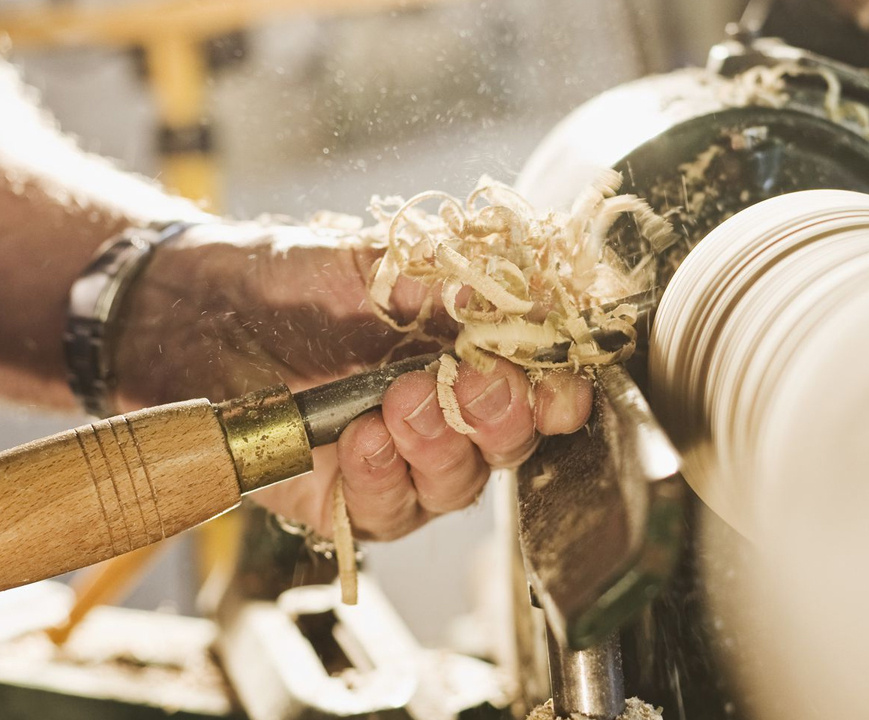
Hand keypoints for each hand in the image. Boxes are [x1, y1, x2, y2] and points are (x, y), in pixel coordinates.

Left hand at [114, 221, 593, 539]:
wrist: (197, 318)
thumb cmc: (293, 284)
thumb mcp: (371, 267)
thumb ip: (445, 287)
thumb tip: (515, 300)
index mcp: (475, 354)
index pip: (546, 386)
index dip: (559, 392)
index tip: (552, 387)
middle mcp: (454, 417)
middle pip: (515, 443)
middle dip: (500, 416)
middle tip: (469, 384)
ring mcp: (406, 465)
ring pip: (459, 484)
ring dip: (438, 447)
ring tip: (395, 406)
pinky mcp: (352, 505)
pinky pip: (389, 514)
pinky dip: (381, 479)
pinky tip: (357, 443)